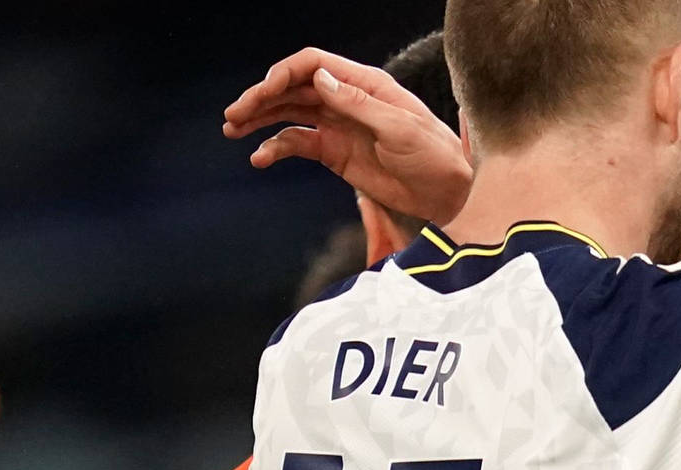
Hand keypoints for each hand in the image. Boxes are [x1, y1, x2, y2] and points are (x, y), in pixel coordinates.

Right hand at [222, 48, 472, 224]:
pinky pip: (298, 144)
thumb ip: (359, 105)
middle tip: (234, 115)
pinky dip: (276, 148)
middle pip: (294, 88)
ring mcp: (338, 125)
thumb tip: (321, 79)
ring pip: (289, 113)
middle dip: (262, 98)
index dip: (285, 73)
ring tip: (232, 129)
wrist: (448, 194)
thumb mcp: (401, 129)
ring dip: (260, 119)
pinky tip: (260, 158)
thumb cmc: (435, 157)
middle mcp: (346, 100)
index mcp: (365, 85)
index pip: (314, 64)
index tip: (264, 92)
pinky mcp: (335, 153)